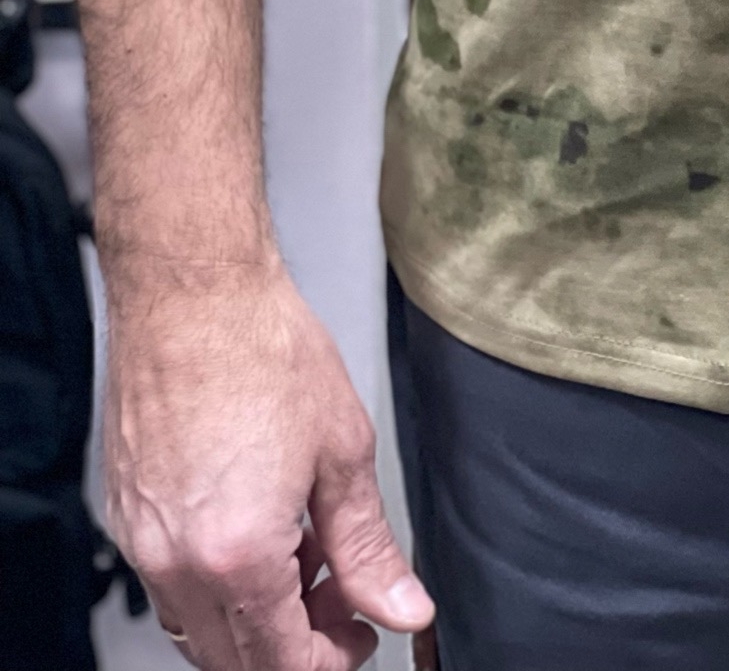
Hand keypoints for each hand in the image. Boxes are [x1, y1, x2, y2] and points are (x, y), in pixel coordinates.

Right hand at [102, 259, 434, 669]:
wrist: (195, 293)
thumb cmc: (263, 351)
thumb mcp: (343, 453)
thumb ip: (371, 548)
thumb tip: (402, 607)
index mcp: (238, 555)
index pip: (282, 665)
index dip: (332, 660)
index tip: (360, 633)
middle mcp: (178, 563)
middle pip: (235, 660)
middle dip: (296, 642)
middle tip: (339, 591)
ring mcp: (143, 543)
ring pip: (199, 629)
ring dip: (255, 614)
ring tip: (302, 549)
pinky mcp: (126, 516)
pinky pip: (171, 584)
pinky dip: (217, 580)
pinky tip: (257, 524)